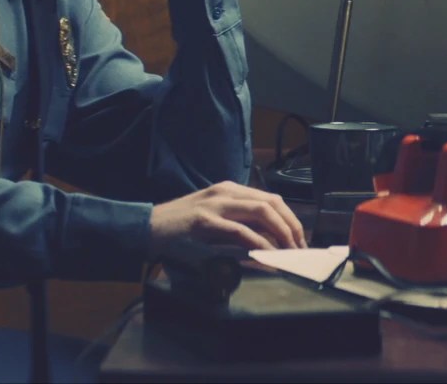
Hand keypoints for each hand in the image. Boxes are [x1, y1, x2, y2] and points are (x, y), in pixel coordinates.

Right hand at [151, 181, 306, 254]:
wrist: (146, 227)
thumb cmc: (180, 228)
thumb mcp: (214, 221)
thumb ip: (238, 226)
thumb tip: (267, 243)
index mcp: (230, 190)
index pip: (271, 199)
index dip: (290, 218)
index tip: (299, 239)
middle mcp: (226, 192)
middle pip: (272, 203)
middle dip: (291, 226)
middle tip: (299, 248)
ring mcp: (216, 204)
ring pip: (261, 212)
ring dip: (280, 233)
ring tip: (288, 252)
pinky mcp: (205, 220)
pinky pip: (240, 231)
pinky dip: (258, 244)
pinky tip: (267, 256)